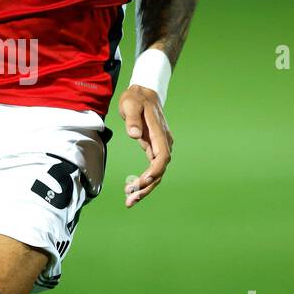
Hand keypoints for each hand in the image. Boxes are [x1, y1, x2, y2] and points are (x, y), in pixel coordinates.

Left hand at [118, 86, 173, 205]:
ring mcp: (159, 146)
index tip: (144, 181)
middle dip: (147, 186)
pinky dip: (144, 181)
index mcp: (159, 133)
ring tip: (130, 200)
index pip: (162, 156)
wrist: (143, 93)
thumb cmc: (136, 98)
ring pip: (157, 173)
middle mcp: (163, 142)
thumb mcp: (130, 104)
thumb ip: (132, 118)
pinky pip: (151, 169)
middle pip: (160, 170)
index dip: (155, 170)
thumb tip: (134, 134)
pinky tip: (133, 190)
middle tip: (131, 199)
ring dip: (145, 188)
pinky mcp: (154, 149)